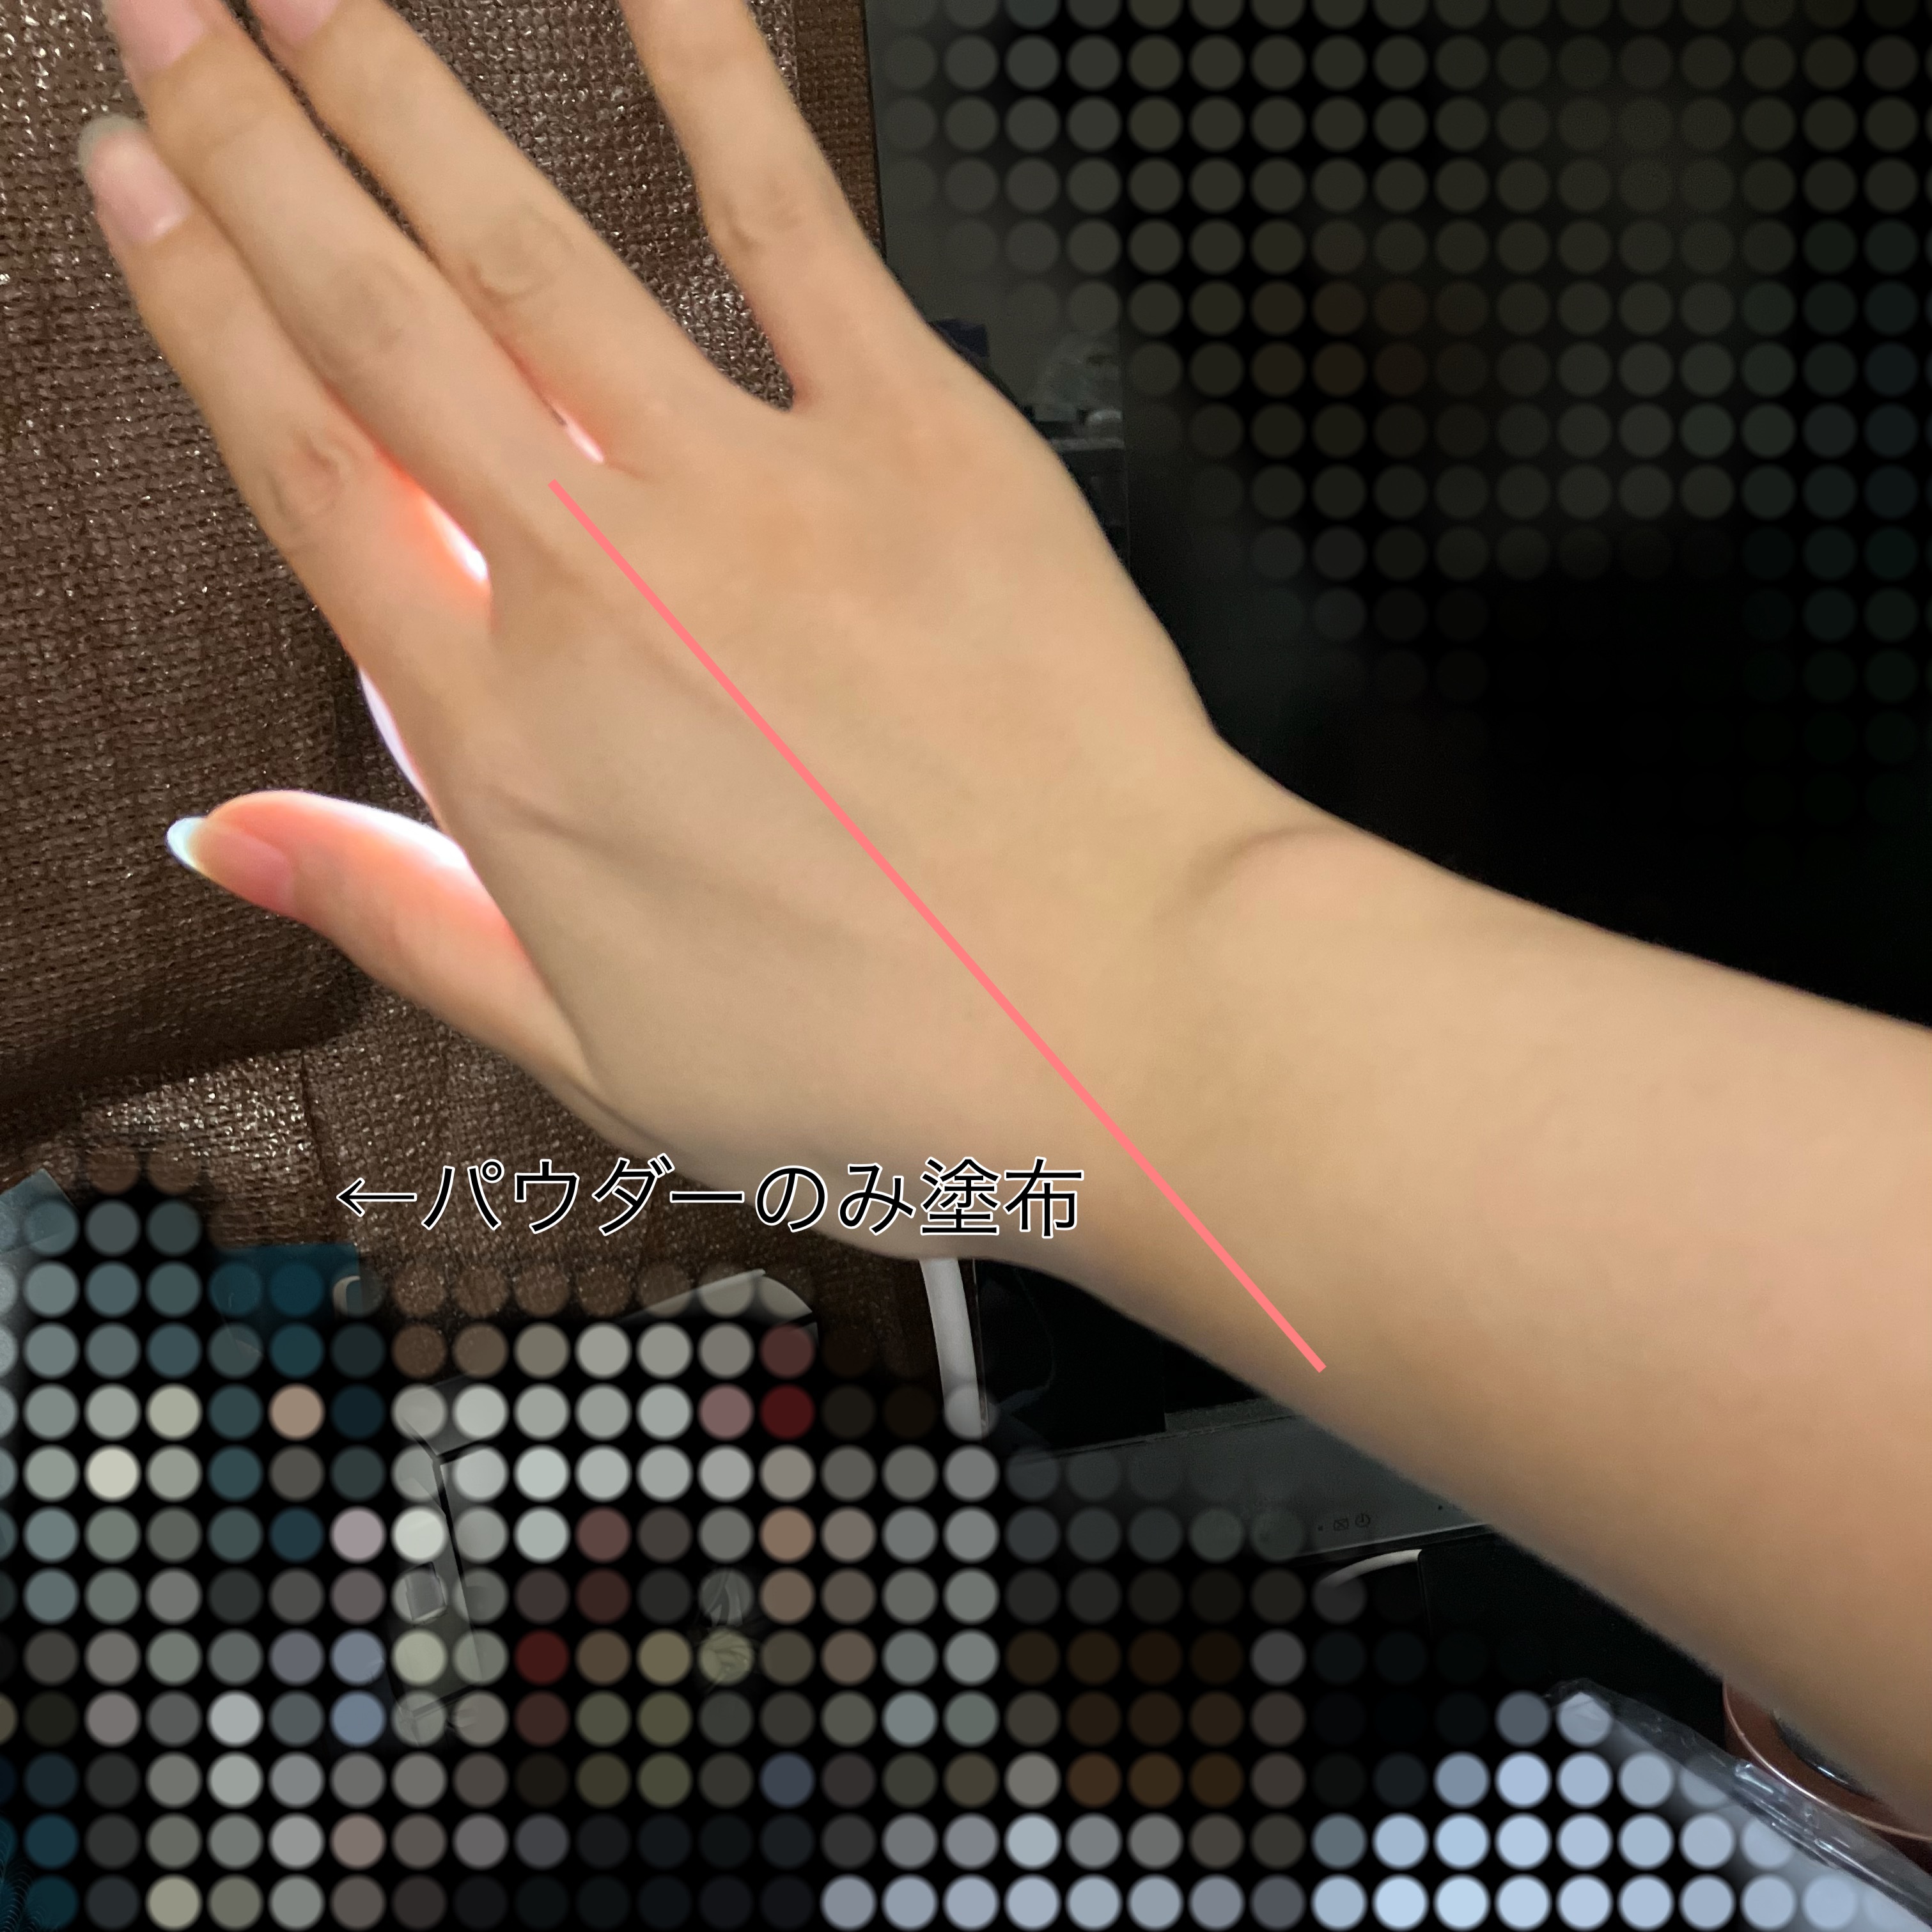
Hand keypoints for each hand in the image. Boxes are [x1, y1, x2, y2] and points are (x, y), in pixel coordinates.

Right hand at [83, 0, 1321, 1273]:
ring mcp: (763, 495)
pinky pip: (794, 226)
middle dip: (248, 149)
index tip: (127, 189)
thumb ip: (402, 920)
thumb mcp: (597, 1053)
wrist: (1129, 1025)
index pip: (301, 470)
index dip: (193, 306)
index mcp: (511, 735)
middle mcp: (607, 586)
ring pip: (531, 252)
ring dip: (400, 96)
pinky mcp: (925, 443)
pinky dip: (714, 84)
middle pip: (374, 322)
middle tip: (165, 15)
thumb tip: (233, 841)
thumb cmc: (888, 1068)